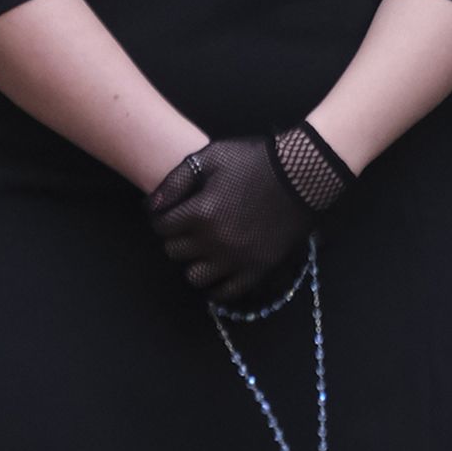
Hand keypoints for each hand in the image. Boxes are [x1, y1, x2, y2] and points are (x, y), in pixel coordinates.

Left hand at [147, 126, 352, 304]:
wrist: (300, 175)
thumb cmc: (253, 160)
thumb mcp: (211, 157)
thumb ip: (176, 181)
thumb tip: (151, 207)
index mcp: (201, 212)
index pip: (162, 227)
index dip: (163, 217)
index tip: (171, 212)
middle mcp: (215, 242)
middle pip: (175, 252)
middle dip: (176, 238)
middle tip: (187, 226)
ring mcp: (236, 260)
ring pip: (195, 277)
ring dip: (194, 261)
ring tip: (203, 247)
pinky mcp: (256, 271)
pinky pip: (225, 294)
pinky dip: (217, 285)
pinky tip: (219, 268)